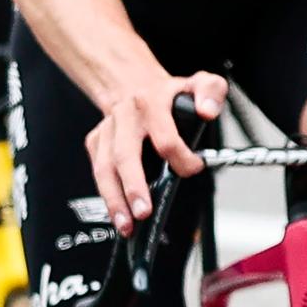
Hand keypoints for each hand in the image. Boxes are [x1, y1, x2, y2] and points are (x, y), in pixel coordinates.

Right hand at [85, 70, 226, 235]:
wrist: (135, 84)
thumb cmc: (169, 93)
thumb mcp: (198, 82)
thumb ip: (211, 92)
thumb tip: (208, 111)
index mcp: (152, 103)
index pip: (165, 138)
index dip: (181, 159)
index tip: (193, 168)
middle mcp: (126, 117)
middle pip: (125, 156)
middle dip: (134, 186)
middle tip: (143, 211)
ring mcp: (107, 130)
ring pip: (105, 168)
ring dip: (114, 199)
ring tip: (126, 224)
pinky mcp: (95, 141)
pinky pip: (97, 171)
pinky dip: (106, 195)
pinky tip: (117, 212)